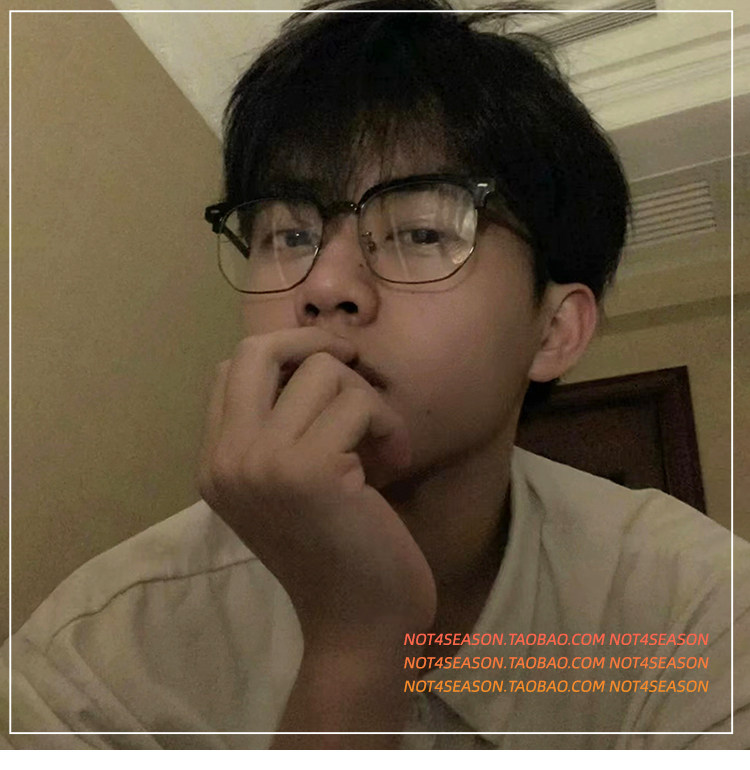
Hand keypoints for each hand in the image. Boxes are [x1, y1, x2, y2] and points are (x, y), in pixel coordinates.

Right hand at [198, 327, 436, 645]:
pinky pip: (360, 403)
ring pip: (322, 370)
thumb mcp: (287, 487)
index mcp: (214, 463)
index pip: (230, 370)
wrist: (358, 624)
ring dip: (367, 400)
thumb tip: (316, 357)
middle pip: (257, 350)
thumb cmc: (334, 554)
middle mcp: (226, 459)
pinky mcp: (309, 470)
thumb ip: (278, 430)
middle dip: (314, 340)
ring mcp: (262, 462)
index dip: (284, 355)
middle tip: (354, 362)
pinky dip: (387, 425)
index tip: (328, 372)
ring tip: (382, 443)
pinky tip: (395, 463)